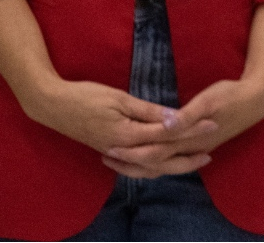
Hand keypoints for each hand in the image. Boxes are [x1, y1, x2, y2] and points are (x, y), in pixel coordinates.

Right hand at [24, 77, 217, 176]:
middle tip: (209, 153)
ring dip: (171, 166)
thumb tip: (176, 118)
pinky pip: (135, 166)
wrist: (51, 105)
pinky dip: (151, 167)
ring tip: (191, 161)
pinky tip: (160, 163)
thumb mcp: (120, 98)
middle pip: (161, 159)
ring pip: (148, 167)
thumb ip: (149, 111)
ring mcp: (114, 152)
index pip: (167, 135)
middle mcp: (122, 149)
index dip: (191, 130)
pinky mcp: (108, 150)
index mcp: (127, 135)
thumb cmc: (85, 96)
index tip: (212, 124)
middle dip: (186, 157)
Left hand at [101, 76, 263, 178]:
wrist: (256, 100)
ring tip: (120, 159)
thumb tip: (165, 125)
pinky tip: (149, 154)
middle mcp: (189, 149)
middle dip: (129, 163)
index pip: (153, 153)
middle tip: (106, 157)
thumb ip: (186, 115)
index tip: (109, 148)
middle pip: (154, 164)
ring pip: (162, 165)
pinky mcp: (199, 144)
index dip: (131, 153)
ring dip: (140, 163)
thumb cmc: (231, 96)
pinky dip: (155, 160)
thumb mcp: (208, 99)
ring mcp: (195, 148)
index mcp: (188, 139)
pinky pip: (171, 159)